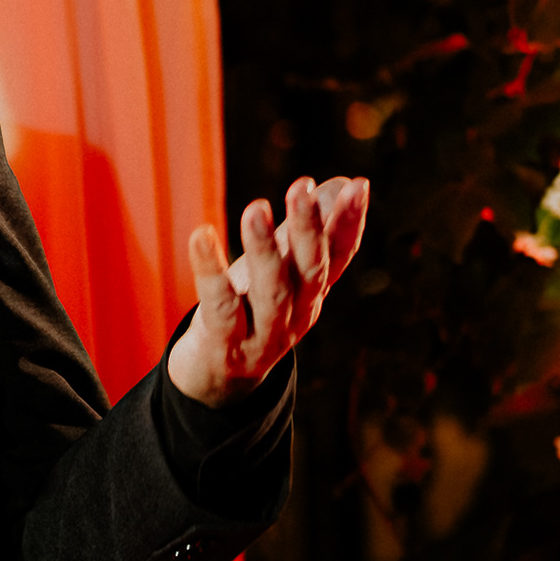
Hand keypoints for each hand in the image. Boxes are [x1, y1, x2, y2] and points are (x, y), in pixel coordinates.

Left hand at [168, 176, 369, 407]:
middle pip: (310, 271)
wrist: (217, 378)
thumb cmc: (251, 310)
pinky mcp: (226, 346)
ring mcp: (264, 335)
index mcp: (313, 293)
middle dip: (309, 229)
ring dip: (265, 249)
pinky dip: (211, 271)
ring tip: (256, 208)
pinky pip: (219, 307)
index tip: (358, 186)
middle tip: (301, 188)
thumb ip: (310, 231)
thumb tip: (344, 183)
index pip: (339, 256)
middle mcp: (296, 315)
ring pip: (271, 291)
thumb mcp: (284, 269)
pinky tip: (201, 235)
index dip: (350, 223)